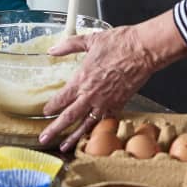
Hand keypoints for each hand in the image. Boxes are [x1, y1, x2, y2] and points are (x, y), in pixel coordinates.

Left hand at [37, 26, 153, 151]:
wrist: (143, 50)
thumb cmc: (119, 43)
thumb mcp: (89, 40)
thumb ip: (68, 46)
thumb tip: (52, 49)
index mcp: (82, 79)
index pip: (61, 99)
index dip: (51, 107)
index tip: (44, 112)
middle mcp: (91, 95)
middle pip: (68, 117)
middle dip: (54, 129)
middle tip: (43, 139)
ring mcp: (106, 103)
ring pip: (85, 125)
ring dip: (73, 137)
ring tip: (64, 147)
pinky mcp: (119, 105)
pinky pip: (104, 121)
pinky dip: (96, 130)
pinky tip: (91, 134)